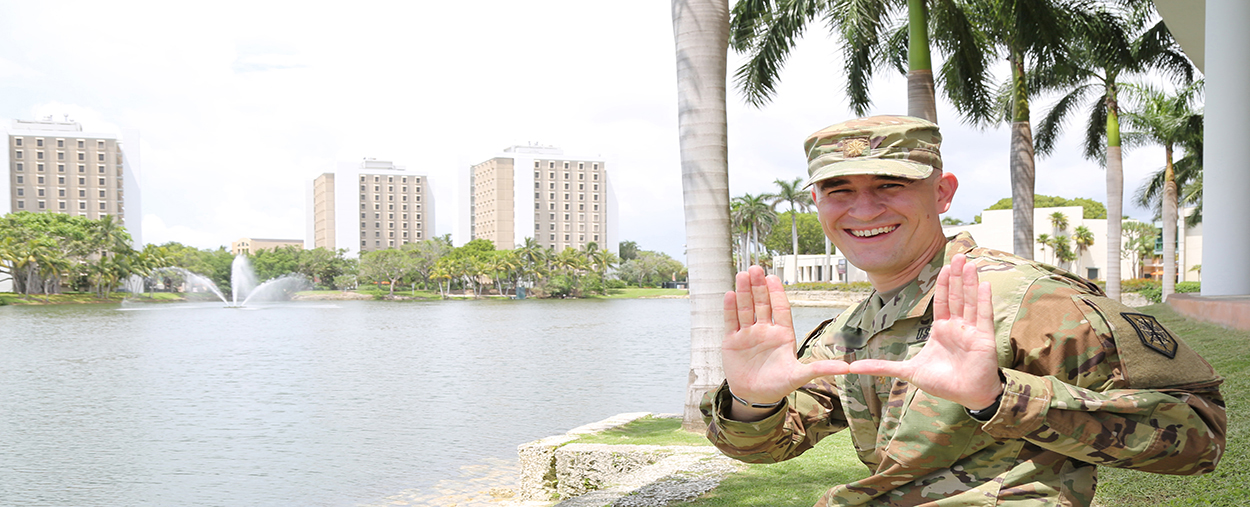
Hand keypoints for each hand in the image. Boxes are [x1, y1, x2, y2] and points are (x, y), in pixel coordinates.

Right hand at [722, 266, 849, 420]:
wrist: (755, 397)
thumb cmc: (779, 385)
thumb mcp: (800, 376)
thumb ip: (821, 369)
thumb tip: (847, 369)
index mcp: (782, 333)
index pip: (780, 308)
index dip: (776, 293)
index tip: (773, 278)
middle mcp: (765, 330)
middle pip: (761, 303)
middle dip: (758, 286)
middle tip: (756, 269)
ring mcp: (747, 334)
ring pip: (745, 308)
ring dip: (744, 292)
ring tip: (742, 275)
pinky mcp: (732, 341)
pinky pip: (730, 321)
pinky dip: (729, 308)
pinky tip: (730, 294)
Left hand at [847, 254, 1002, 409]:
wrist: (966, 396)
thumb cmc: (942, 383)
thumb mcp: (908, 371)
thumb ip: (883, 366)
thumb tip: (853, 367)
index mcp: (941, 329)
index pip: (941, 301)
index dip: (943, 284)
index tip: (943, 267)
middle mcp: (957, 327)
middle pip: (956, 296)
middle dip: (956, 276)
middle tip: (958, 255)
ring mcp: (971, 331)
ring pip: (969, 301)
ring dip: (970, 283)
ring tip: (969, 264)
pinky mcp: (983, 339)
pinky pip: (983, 316)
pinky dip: (983, 301)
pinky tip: (985, 285)